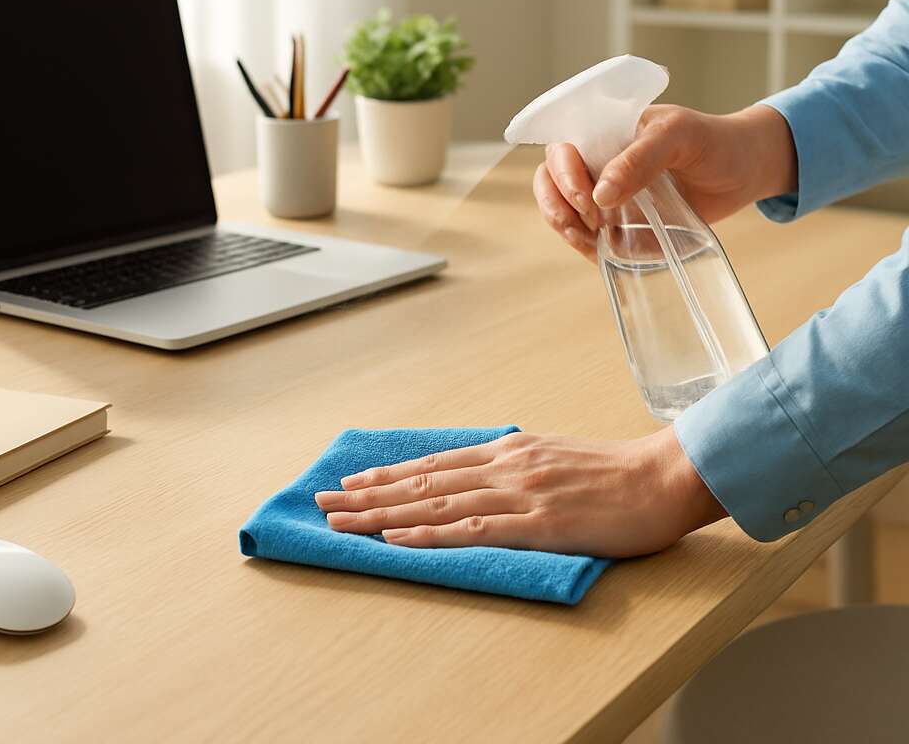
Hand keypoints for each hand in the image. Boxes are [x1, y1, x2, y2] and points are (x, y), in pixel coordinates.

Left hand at [314, 427, 724, 557]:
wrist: (664, 476)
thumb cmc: (614, 472)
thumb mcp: (555, 456)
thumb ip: (515, 465)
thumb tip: (479, 474)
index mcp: (509, 450)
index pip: (434, 463)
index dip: (389, 474)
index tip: (352, 481)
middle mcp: (505, 465)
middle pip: (423, 481)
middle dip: (368, 494)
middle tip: (325, 503)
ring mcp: (520, 494)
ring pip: (436, 504)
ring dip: (383, 514)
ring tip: (343, 523)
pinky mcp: (539, 525)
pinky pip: (474, 530)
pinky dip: (429, 535)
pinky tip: (398, 540)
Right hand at [533, 103, 796, 261]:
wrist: (745, 169)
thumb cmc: (713, 141)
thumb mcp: (679, 136)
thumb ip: (640, 158)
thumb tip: (601, 195)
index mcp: (603, 132)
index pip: (560, 147)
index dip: (563, 173)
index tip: (590, 198)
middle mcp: (596, 162)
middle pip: (549, 180)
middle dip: (556, 203)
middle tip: (590, 222)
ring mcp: (604, 195)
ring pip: (559, 209)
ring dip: (564, 226)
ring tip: (589, 239)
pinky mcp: (618, 225)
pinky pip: (585, 236)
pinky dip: (583, 245)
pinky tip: (599, 250)